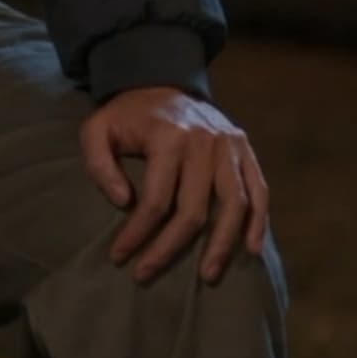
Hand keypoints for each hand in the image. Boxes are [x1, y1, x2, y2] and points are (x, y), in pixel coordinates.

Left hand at [81, 87, 270, 284]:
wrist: (162, 81)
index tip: (120, 257)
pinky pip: (260, 190)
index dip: (137, 233)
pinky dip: (259, 221)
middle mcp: (205, 141)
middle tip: (147, 274)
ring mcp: (230, 145)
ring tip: (207, 276)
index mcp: (169, 136)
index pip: (156, 200)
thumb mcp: (96, 130)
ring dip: (222, 245)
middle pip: (194, 210)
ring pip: (234, 205)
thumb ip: (99, 164)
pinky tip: (252, 249)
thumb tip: (124, 202)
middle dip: (169, 249)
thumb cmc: (127, 115)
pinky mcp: (245, 148)